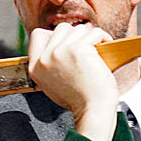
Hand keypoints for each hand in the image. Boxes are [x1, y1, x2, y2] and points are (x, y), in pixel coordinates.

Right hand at [26, 23, 120, 140]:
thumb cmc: (80, 100)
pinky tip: (105, 45)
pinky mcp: (77, 49)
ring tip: (97, 48)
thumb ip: (50, 64)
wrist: (93, 111)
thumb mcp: (52, 84)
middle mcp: (45, 58)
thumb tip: (59, 45)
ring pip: (78, 29)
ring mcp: (60, 52)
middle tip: (87, 47)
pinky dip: (102, 37)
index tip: (68, 44)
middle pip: (61, 29)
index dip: (55, 36)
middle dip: (77, 35)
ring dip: (91, 36)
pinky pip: (93, 32)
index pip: (38, 35)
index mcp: (35, 67)